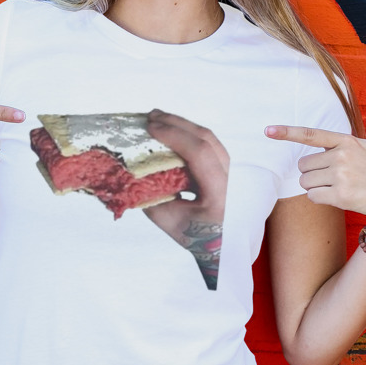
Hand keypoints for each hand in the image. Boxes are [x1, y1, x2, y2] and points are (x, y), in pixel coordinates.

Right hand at [143, 109, 230, 289]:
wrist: (224, 248)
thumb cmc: (197, 237)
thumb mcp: (170, 221)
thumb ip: (152, 196)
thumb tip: (132, 171)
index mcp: (219, 194)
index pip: (199, 154)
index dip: (174, 136)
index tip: (151, 128)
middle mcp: (232, 179)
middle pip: (206, 138)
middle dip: (177, 123)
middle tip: (151, 116)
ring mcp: (233, 171)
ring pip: (209, 138)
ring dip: (183, 125)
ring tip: (158, 119)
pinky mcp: (227, 169)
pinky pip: (209, 145)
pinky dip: (189, 135)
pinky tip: (172, 132)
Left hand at [265, 85, 365, 234]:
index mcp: (347, 141)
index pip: (311, 134)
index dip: (287, 132)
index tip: (268, 130)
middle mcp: (341, 156)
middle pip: (303, 165)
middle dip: (314, 173)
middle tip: (337, 176)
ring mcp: (340, 176)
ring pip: (305, 182)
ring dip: (317, 187)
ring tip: (340, 186)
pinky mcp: (340, 195)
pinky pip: (313, 197)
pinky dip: (321, 199)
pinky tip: (340, 197)